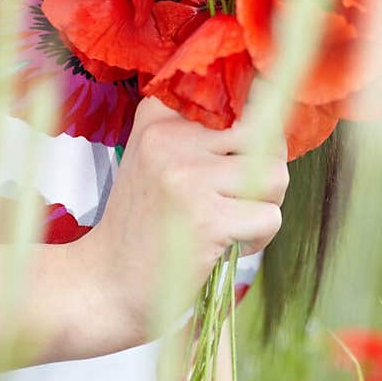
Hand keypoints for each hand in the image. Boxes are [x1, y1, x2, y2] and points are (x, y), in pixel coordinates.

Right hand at [75, 93, 288, 344]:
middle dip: (266, 171)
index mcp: (159, 115)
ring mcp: (188, 176)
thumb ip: (203, 132)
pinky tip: (228, 245)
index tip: (236, 158)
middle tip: (238, 199)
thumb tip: (272, 111)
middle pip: (265, 135)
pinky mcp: (205, 218)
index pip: (237, 97)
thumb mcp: (158, 158)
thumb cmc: (145, 222)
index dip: (254, 130)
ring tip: (233, 222)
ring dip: (265, 205)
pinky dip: (260, 237)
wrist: (106, 283)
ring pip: (274, 175)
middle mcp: (171, 136)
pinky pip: (269, 217)